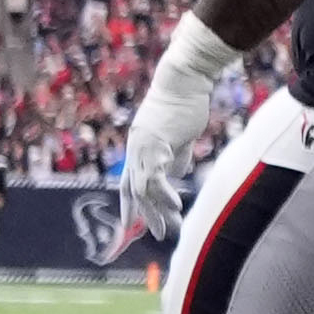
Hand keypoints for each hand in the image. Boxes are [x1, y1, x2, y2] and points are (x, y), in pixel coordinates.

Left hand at [114, 16, 237, 240]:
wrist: (185, 78)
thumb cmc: (186, 101)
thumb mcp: (180, 134)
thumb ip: (176, 155)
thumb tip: (177, 173)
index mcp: (138, 147)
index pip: (128, 183)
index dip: (129, 206)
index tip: (131, 227)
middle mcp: (135, 149)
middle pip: (133, 190)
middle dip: (145, 216)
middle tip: (160, 235)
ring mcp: (143, 147)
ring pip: (144, 188)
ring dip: (158, 211)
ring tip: (171, 228)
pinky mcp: (156, 143)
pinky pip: (156, 176)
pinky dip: (165, 193)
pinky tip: (176, 206)